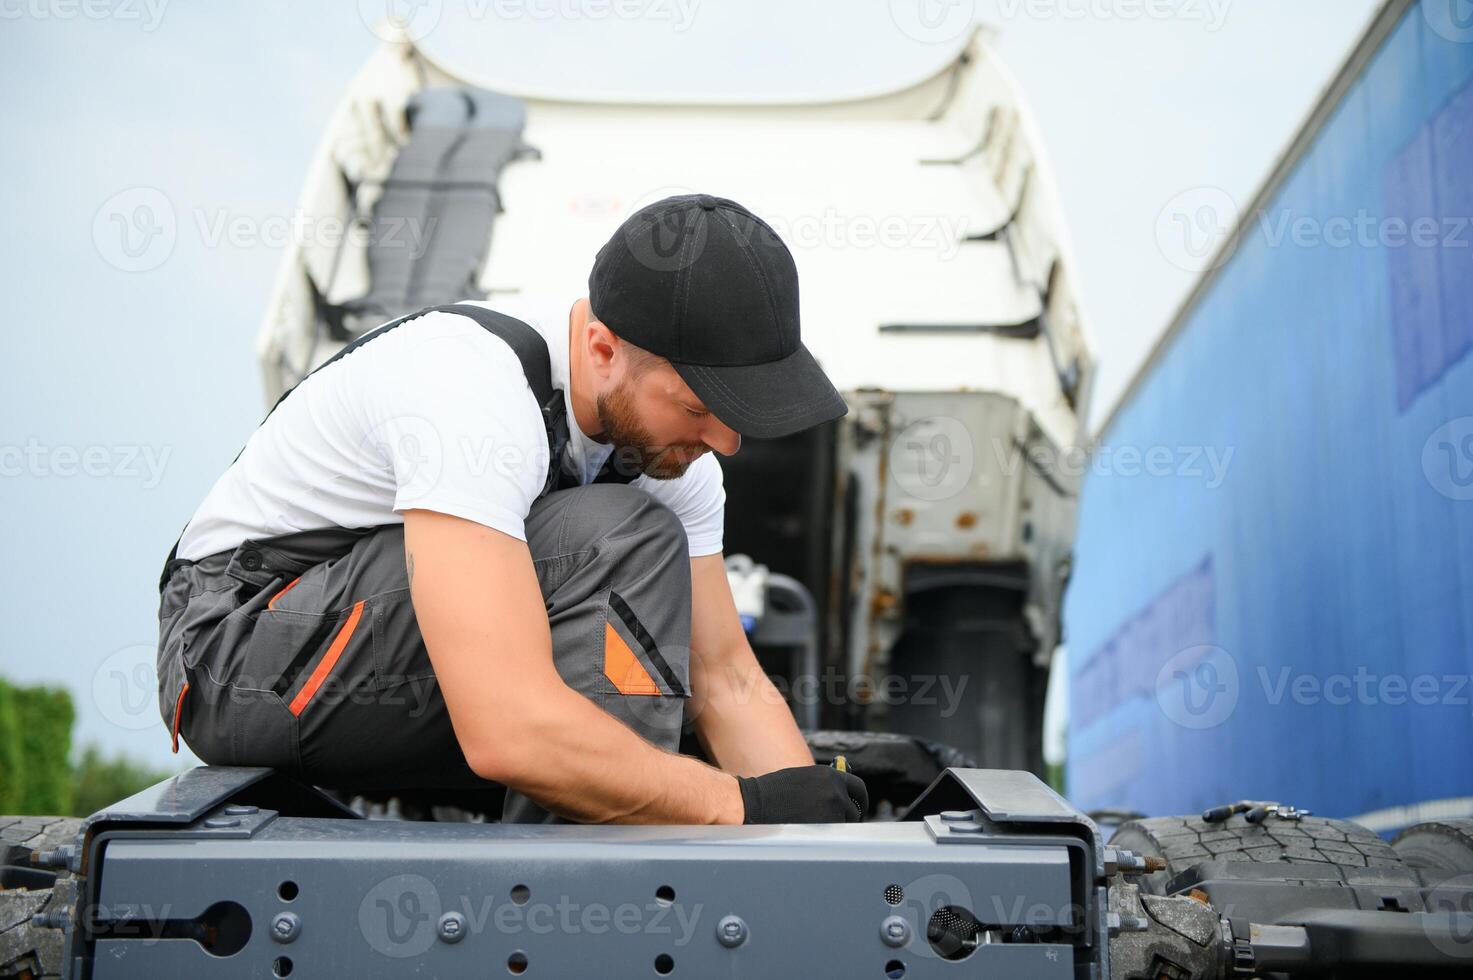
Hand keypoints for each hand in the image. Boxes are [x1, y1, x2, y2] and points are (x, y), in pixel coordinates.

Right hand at [737, 765, 867, 823]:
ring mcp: (831, 810)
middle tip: (836, 824)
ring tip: (813, 827)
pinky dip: (825, 837)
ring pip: (844, 826)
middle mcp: (835, 791)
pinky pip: (832, 835)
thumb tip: (843, 797)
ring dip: (834, 828)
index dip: (860, 801)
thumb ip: (826, 785)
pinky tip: (808, 833)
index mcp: (830, 775)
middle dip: (847, 818)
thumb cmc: (775, 792)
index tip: (857, 808)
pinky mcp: (823, 827)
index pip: (859, 789)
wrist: (755, 803)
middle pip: (854, 811)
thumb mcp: (805, 778)